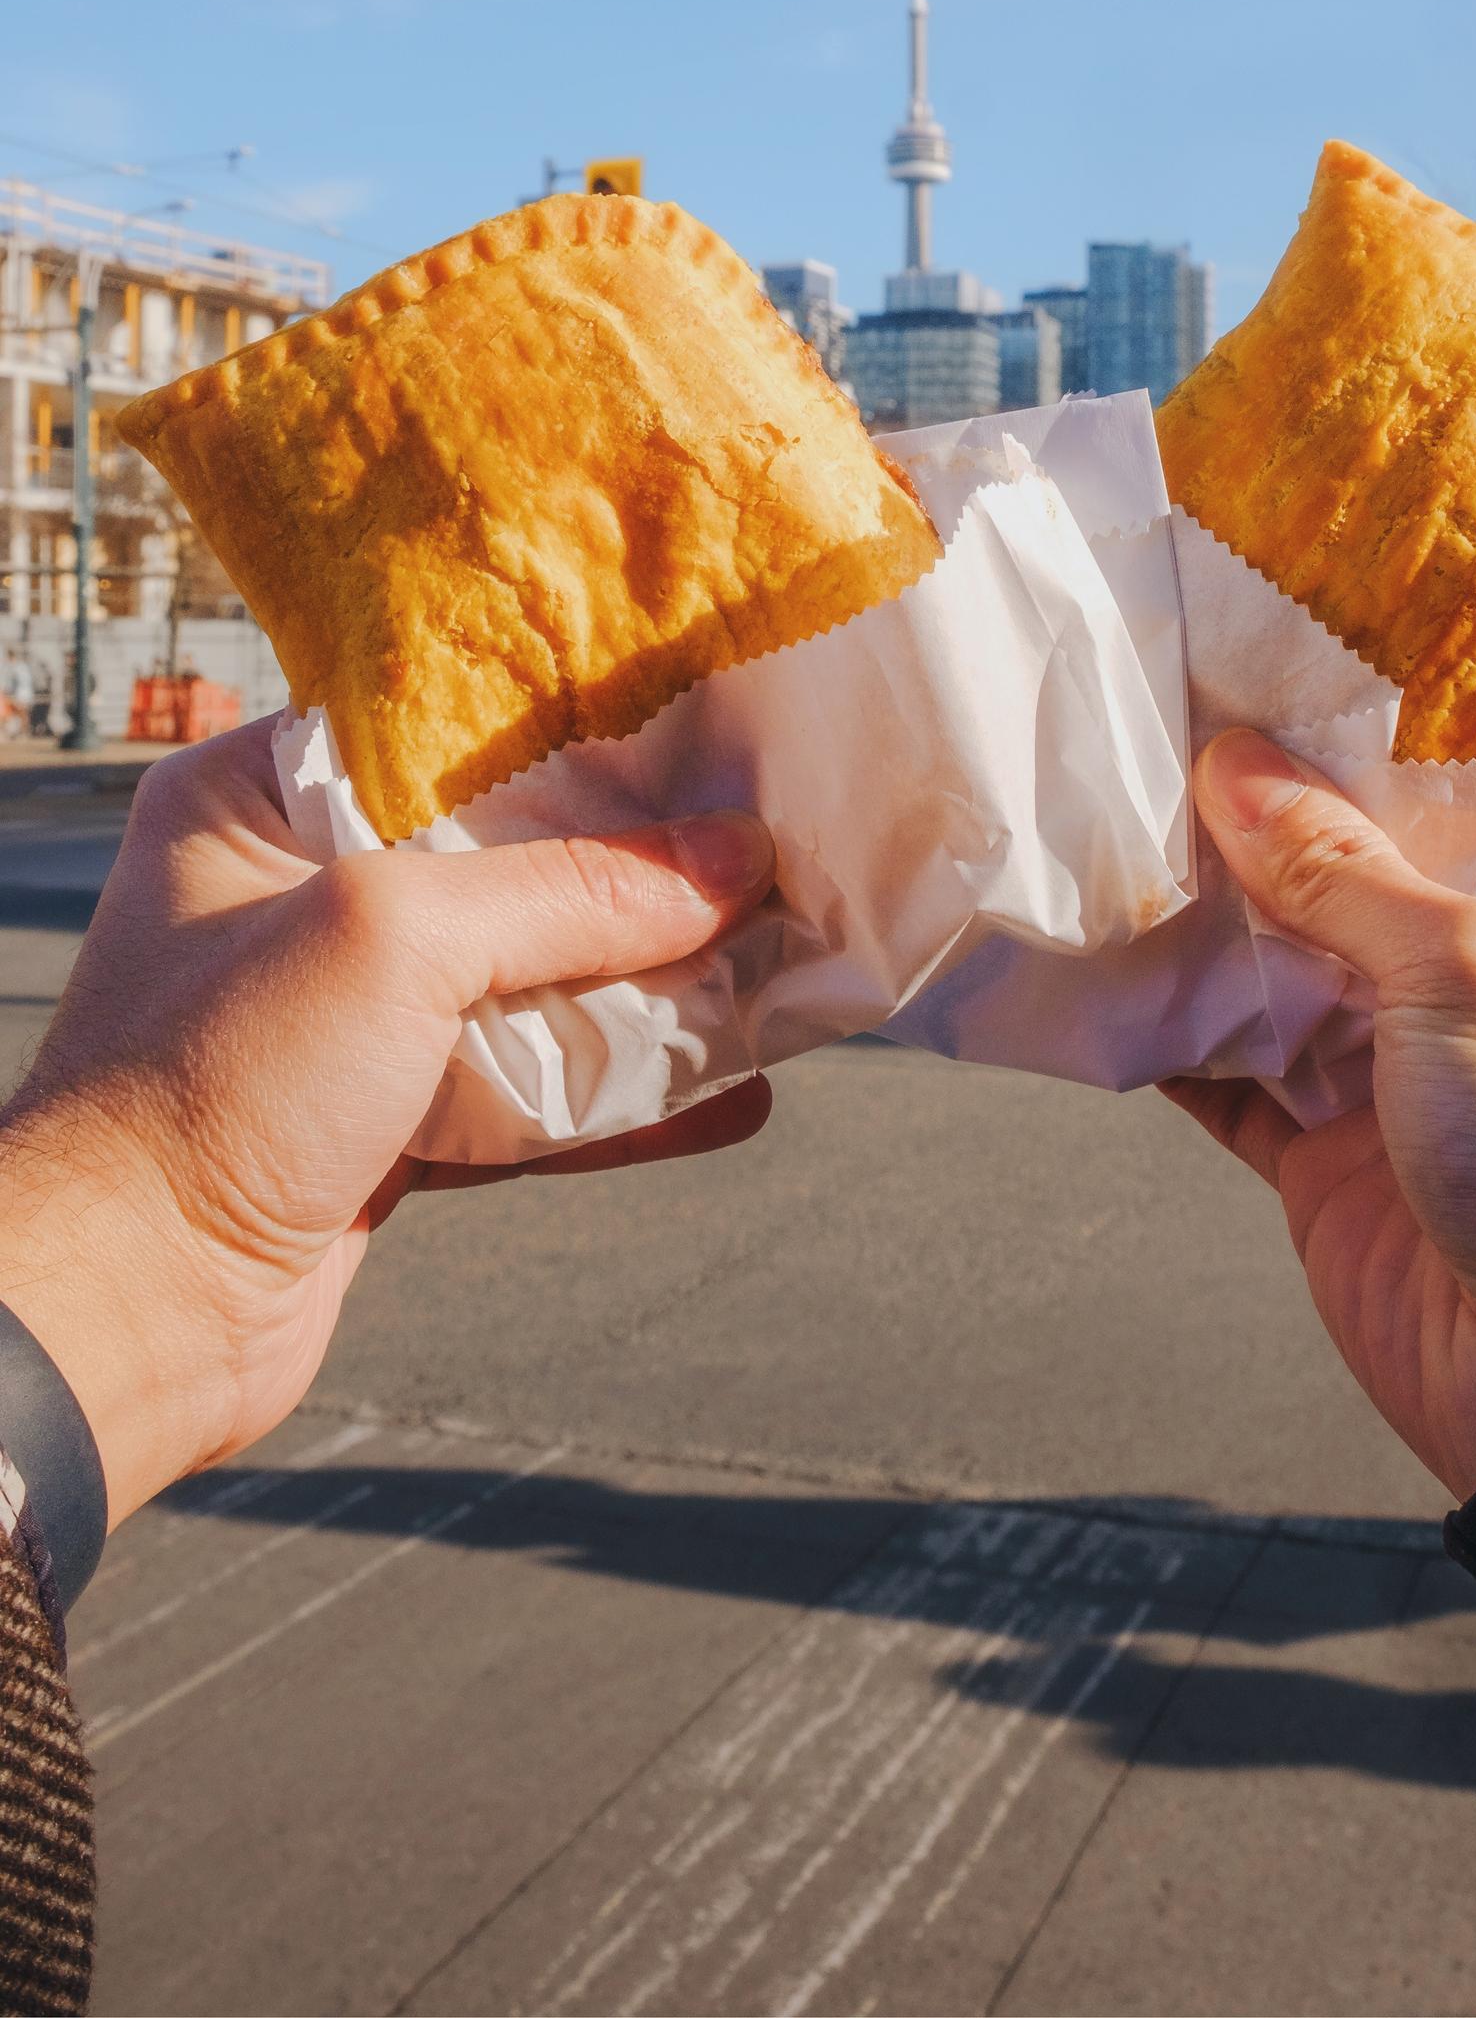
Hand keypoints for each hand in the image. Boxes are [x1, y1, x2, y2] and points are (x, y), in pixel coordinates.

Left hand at [0, 721, 775, 1527]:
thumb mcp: (394, 941)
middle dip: (642, 873)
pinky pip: (529, 1091)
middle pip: (512, 858)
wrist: (118, 1324)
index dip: (579, 732)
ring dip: (651, 991)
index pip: (448, 730)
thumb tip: (734, 863)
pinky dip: (624, 1099)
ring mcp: (343, 1018)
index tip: (704, 728)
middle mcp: (298, 892)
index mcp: (257, 798)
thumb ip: (570, 893)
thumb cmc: (211, 1093)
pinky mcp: (384, 1125)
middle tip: (771, 853)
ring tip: (780, 973)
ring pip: (532, 980)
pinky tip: (733, 1095)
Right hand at [1164, 729, 1475, 1499]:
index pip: (1453, 803)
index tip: (1248, 687)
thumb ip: (1343, 871)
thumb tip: (1237, 768)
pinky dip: (1172, 1039)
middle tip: (1145, 749)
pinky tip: (1101, 978)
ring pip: (1280, 977)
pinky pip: (1237, 1081)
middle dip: (1255, 835)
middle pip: (1350, 884)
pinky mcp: (1335, 1164)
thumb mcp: (1473, 970)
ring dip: (1198, 930)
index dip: (1352, 748)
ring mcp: (1407, 1079)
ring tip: (1102, 842)